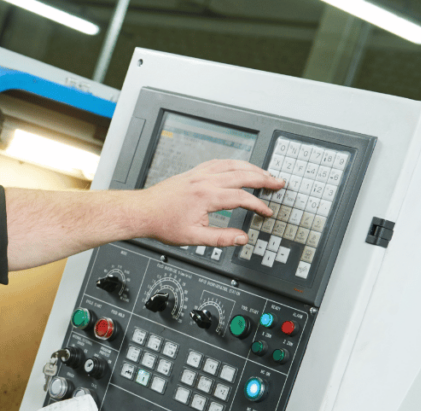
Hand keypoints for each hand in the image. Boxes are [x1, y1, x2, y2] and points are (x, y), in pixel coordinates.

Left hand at [135, 159, 279, 246]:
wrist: (142, 212)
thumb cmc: (162, 224)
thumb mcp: (193, 237)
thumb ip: (220, 238)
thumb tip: (242, 238)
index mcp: (206, 196)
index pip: (242, 198)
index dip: (258, 206)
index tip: (267, 212)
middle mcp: (204, 181)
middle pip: (242, 174)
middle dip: (264, 178)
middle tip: (279, 183)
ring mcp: (198, 174)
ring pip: (231, 164)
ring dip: (251, 167)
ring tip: (265, 174)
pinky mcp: (192, 173)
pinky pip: (217, 162)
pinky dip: (233, 163)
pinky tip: (238, 166)